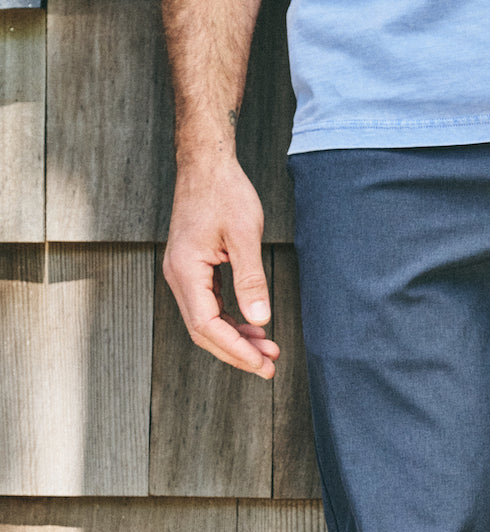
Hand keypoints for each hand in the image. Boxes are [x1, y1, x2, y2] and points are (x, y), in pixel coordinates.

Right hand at [163, 157, 279, 376]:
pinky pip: (209, 307)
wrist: (206, 164)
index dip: (235, 349)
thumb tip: (259, 319)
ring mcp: (183, 274)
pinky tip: (252, 328)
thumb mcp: (244, 235)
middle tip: (269, 367)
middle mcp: (178, 276)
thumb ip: (251, 279)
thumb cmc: (224, 192)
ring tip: (268, 350)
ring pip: (206, 322)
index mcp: (186, 270)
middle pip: (204, 331)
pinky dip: (231, 322)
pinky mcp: (192, 270)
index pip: (207, 326)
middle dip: (237, 352)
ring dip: (236, 339)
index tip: (262, 363)